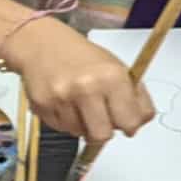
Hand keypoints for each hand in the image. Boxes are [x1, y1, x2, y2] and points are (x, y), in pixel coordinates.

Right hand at [8, 21, 153, 142]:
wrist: (41, 44)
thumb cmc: (84, 57)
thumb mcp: (117, 68)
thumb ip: (134, 96)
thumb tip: (139, 123)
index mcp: (112, 77)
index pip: (130, 121)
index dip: (130, 125)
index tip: (125, 122)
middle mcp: (87, 88)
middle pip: (102, 136)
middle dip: (103, 132)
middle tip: (102, 121)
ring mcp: (62, 98)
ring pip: (79, 133)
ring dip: (82, 125)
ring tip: (78, 105)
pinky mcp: (42, 106)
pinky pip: (60, 128)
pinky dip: (65, 120)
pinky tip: (63, 103)